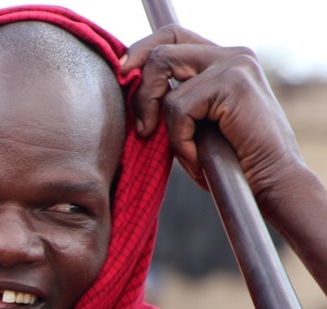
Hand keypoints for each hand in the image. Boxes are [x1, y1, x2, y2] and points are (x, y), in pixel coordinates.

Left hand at [119, 25, 304, 206]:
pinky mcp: (232, 82)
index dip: (142, 52)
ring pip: (164, 74)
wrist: (273, 184)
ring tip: (184, 152)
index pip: (173, 38)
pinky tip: (198, 160)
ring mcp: (233, 64)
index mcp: (223, 60)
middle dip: (141, 79)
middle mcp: (231, 54)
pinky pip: (178, 107)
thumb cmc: (230, 162)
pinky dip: (180, 140)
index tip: (122, 76)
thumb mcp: (196, 124)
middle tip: (139, 123)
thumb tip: (129, 85)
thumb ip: (173, 99)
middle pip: (165, 45)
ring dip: (162, 122)